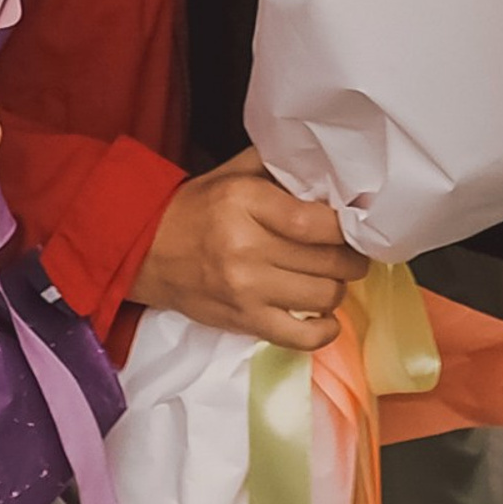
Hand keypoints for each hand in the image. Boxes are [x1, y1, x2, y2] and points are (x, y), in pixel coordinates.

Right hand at [128, 152, 364, 347]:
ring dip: (338, 288)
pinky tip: (325, 317)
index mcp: (244, 202)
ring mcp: (246, 291)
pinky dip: (324, 331)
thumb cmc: (198, 207)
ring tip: (332, 276)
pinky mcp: (244, 322)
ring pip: (323, 297)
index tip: (355, 224)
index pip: (316, 221)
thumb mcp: (234, 172)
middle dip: (351, 257)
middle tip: (352, 251)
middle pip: (327, 261)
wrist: (147, 249)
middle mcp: (246, 248)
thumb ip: (280, 166)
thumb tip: (331, 172)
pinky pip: (301, 337)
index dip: (346, 226)